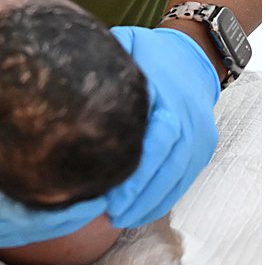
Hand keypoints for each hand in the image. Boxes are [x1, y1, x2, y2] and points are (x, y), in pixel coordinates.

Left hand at [103, 25, 220, 227]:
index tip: (111, 192)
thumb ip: (104, 63)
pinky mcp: (203, 149)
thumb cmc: (149, 52)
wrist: (194, 56)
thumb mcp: (127, 46)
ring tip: (120, 218)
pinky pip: (185, 180)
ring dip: (151, 203)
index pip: (158, 140)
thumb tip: (61, 73)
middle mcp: (190, 121)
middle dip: (140, 194)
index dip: (136, 171)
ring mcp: (200, 137)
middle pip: (168, 166)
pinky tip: (139, 212)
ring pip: (178, 178)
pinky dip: (163, 199)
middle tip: (109, 214)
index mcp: (170, 97)